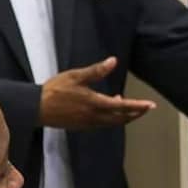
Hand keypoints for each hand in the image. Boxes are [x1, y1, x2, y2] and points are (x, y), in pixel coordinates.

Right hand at [39, 57, 155, 129]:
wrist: (37, 108)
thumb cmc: (55, 89)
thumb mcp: (76, 76)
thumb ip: (96, 70)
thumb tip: (113, 61)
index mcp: (94, 103)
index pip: (122, 107)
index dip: (138, 106)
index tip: (150, 105)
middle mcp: (94, 116)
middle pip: (121, 118)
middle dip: (135, 114)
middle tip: (146, 108)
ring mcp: (88, 123)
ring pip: (113, 123)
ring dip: (124, 116)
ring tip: (131, 107)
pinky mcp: (82, 126)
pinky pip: (103, 124)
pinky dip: (112, 118)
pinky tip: (111, 108)